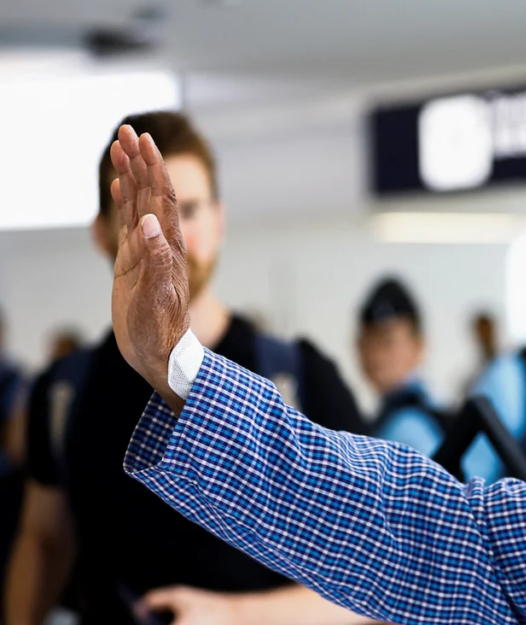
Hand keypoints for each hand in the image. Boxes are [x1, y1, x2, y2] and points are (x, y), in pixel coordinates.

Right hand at [109, 125, 189, 408]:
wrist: (160, 355)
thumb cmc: (162, 332)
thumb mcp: (159, 297)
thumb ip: (156, 260)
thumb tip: (151, 223)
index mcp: (168, 247)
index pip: (162, 199)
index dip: (154, 169)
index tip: (143, 140)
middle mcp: (159, 244)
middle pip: (149, 194)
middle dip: (140, 162)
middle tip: (126, 130)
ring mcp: (145, 252)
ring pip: (137, 204)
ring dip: (130, 175)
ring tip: (120, 147)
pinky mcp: (132, 263)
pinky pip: (128, 225)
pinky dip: (123, 202)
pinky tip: (119, 187)